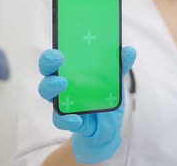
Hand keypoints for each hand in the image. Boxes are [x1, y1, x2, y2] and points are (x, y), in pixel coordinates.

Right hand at [38, 46, 135, 163]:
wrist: (109, 127)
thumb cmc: (105, 97)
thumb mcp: (115, 80)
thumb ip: (121, 65)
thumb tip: (129, 50)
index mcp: (71, 71)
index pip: (55, 58)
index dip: (52, 53)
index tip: (58, 49)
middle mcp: (62, 84)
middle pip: (47, 71)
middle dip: (48, 64)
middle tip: (57, 61)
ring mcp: (62, 102)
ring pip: (47, 93)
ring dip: (51, 87)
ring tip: (62, 83)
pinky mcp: (67, 120)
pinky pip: (60, 120)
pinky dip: (67, 119)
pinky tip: (77, 119)